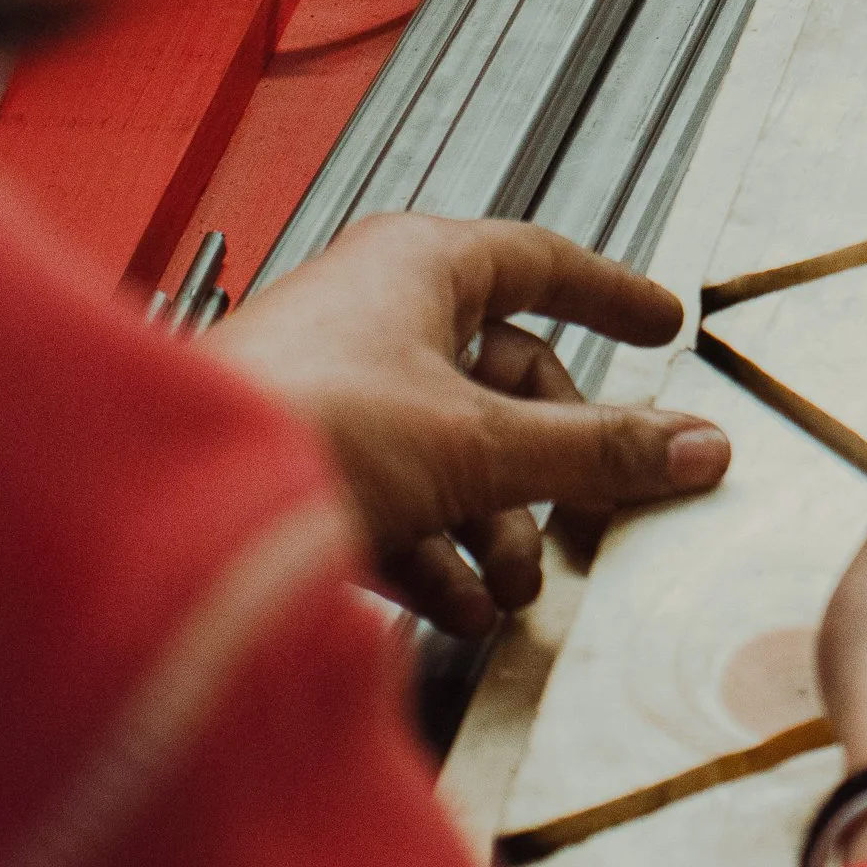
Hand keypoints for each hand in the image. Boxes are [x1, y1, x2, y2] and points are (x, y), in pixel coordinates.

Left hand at [211, 214, 728, 635]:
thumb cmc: (303, 424)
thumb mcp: (482, 444)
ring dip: (495, 524)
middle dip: (550, 463)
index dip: (608, 294)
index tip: (662, 324)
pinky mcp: (304, 464)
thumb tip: (696, 446)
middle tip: (590, 514)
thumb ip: (597, 452)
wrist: (171, 514)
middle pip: (504, 378)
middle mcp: (377, 317)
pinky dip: (435, 553)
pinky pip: (396, 499)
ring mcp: (339, 391)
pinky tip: (455, 606)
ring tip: (511, 584)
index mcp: (419, 266)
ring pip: (453, 449)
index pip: (540, 261)